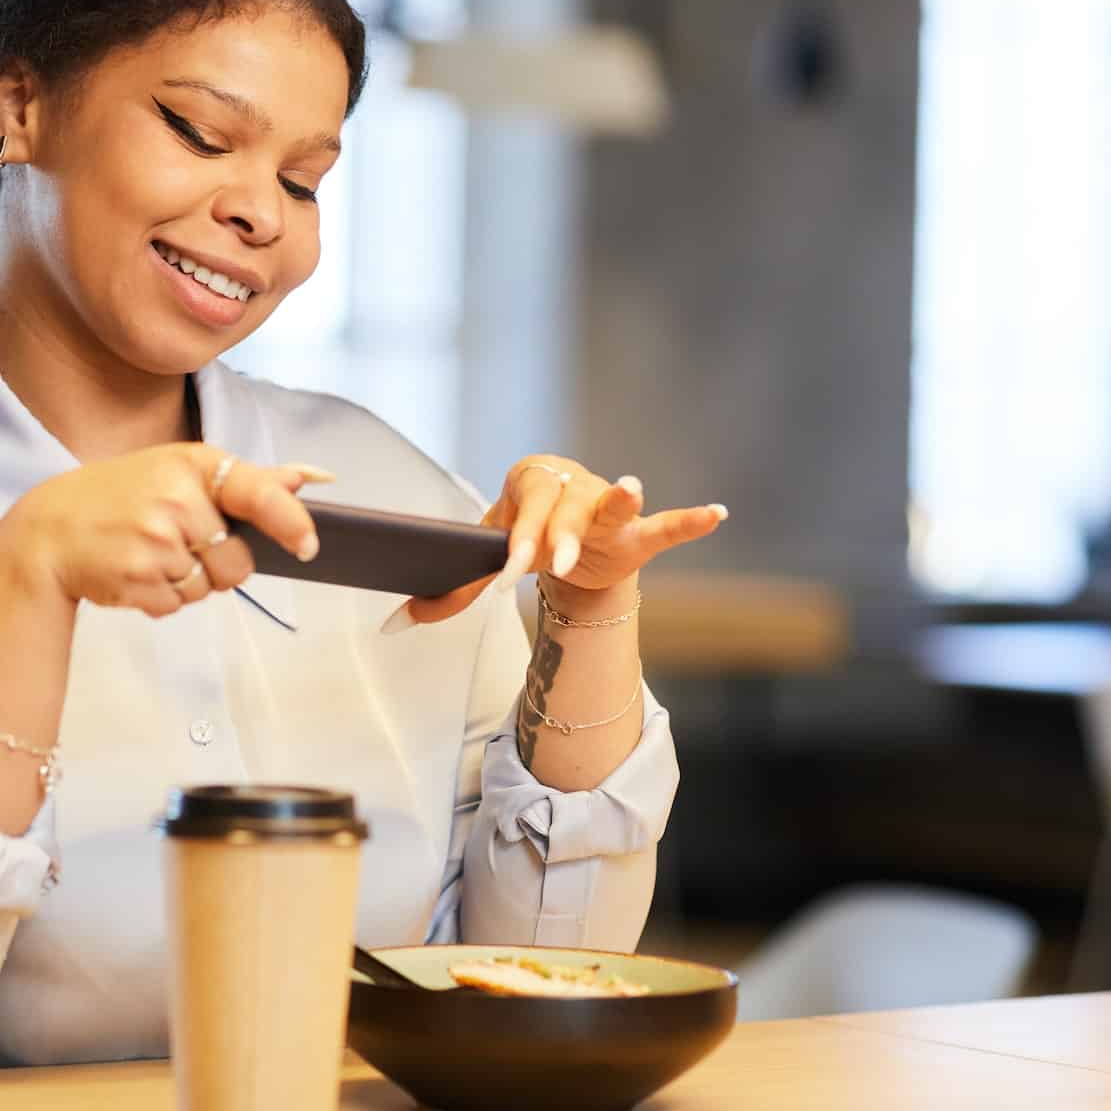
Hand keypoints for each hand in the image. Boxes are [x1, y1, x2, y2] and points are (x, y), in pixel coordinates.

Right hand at [0, 443, 331, 615]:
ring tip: (149, 553)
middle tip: (178, 542)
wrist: (46, 530)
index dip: (291, 522)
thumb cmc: (120, 496)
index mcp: (192, 464)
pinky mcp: (138, 579)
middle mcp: (176, 500)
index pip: (258, 493)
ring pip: (208, 588)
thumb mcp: (179, 470)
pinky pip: (178, 605)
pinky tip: (134, 571)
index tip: (309, 546)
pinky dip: (163, 597)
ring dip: (187, 582)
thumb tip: (313, 478)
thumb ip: (249, 480)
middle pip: (239, 562)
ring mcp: (156, 541)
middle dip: (220, 565)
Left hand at [395, 457, 724, 627]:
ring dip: (619, 504)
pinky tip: (716, 514)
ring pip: (611, 507)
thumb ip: (449, 592)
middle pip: (564, 513)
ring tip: (630, 489)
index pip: (520, 520)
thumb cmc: (521, 536)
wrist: (561, 532)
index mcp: (528, 486)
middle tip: (551, 564)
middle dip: (557, 539)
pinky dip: (689, 521)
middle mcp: (570, 489)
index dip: (514, 548)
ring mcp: (606, 508)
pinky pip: (664, 526)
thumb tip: (394, 624)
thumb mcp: (488, 561)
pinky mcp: (637, 533)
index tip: (506, 578)